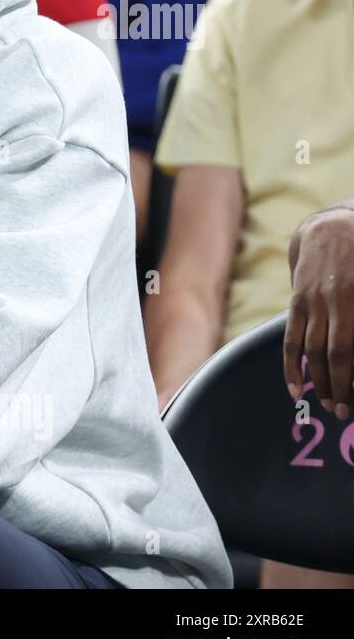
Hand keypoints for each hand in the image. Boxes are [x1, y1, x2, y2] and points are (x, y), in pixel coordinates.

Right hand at [284, 205, 353, 418]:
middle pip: (333, 355)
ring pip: (311, 349)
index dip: (351, 378)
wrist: (334, 226)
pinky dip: (292, 365)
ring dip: (318, 381)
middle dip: (338, 387)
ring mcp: (311, 302)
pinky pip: (291, 338)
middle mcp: (333, 303)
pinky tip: (295, 389)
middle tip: (343, 412)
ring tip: (327, 405)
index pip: (350, 349)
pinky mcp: (297, 302)